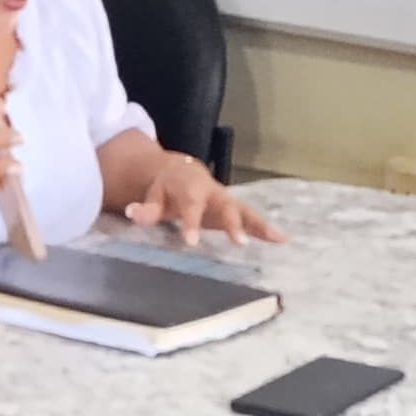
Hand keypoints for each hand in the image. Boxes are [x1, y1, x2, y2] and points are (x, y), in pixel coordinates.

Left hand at [118, 152, 282, 245]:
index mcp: (191, 189)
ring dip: (259, 225)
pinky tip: (283, 240)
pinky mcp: (236, 208)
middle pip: (226, 207)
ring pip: (245, 211)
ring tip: (277, 238)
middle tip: (239, 243)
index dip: (191, 223)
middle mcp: (214, 192)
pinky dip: (267, 229)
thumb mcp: (153, 196)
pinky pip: (254, 218)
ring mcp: (227, 200)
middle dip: (233, 224)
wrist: (183, 172)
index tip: (191, 242)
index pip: (191, 207)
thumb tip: (131, 212)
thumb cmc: (166, 189)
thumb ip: (144, 208)